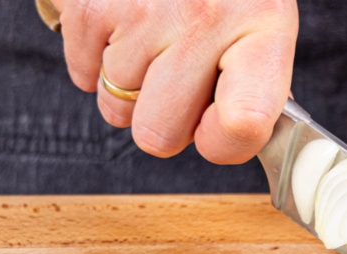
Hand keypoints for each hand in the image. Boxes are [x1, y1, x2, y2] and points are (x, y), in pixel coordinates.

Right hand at [54, 0, 297, 163]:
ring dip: (130, 88)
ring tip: (154, 44)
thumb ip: (258, 91)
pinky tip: (124, 30)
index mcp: (264, 30)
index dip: (221, 145)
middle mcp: (206, 17)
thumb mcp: (263, 30)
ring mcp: (146, 8)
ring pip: (116, 109)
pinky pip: (82, 75)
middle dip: (163, 120)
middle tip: (178, 82)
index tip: (214, 130)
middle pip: (159, 135)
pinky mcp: (93, 0)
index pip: (243, 124)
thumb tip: (239, 139)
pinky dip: (96, 62)